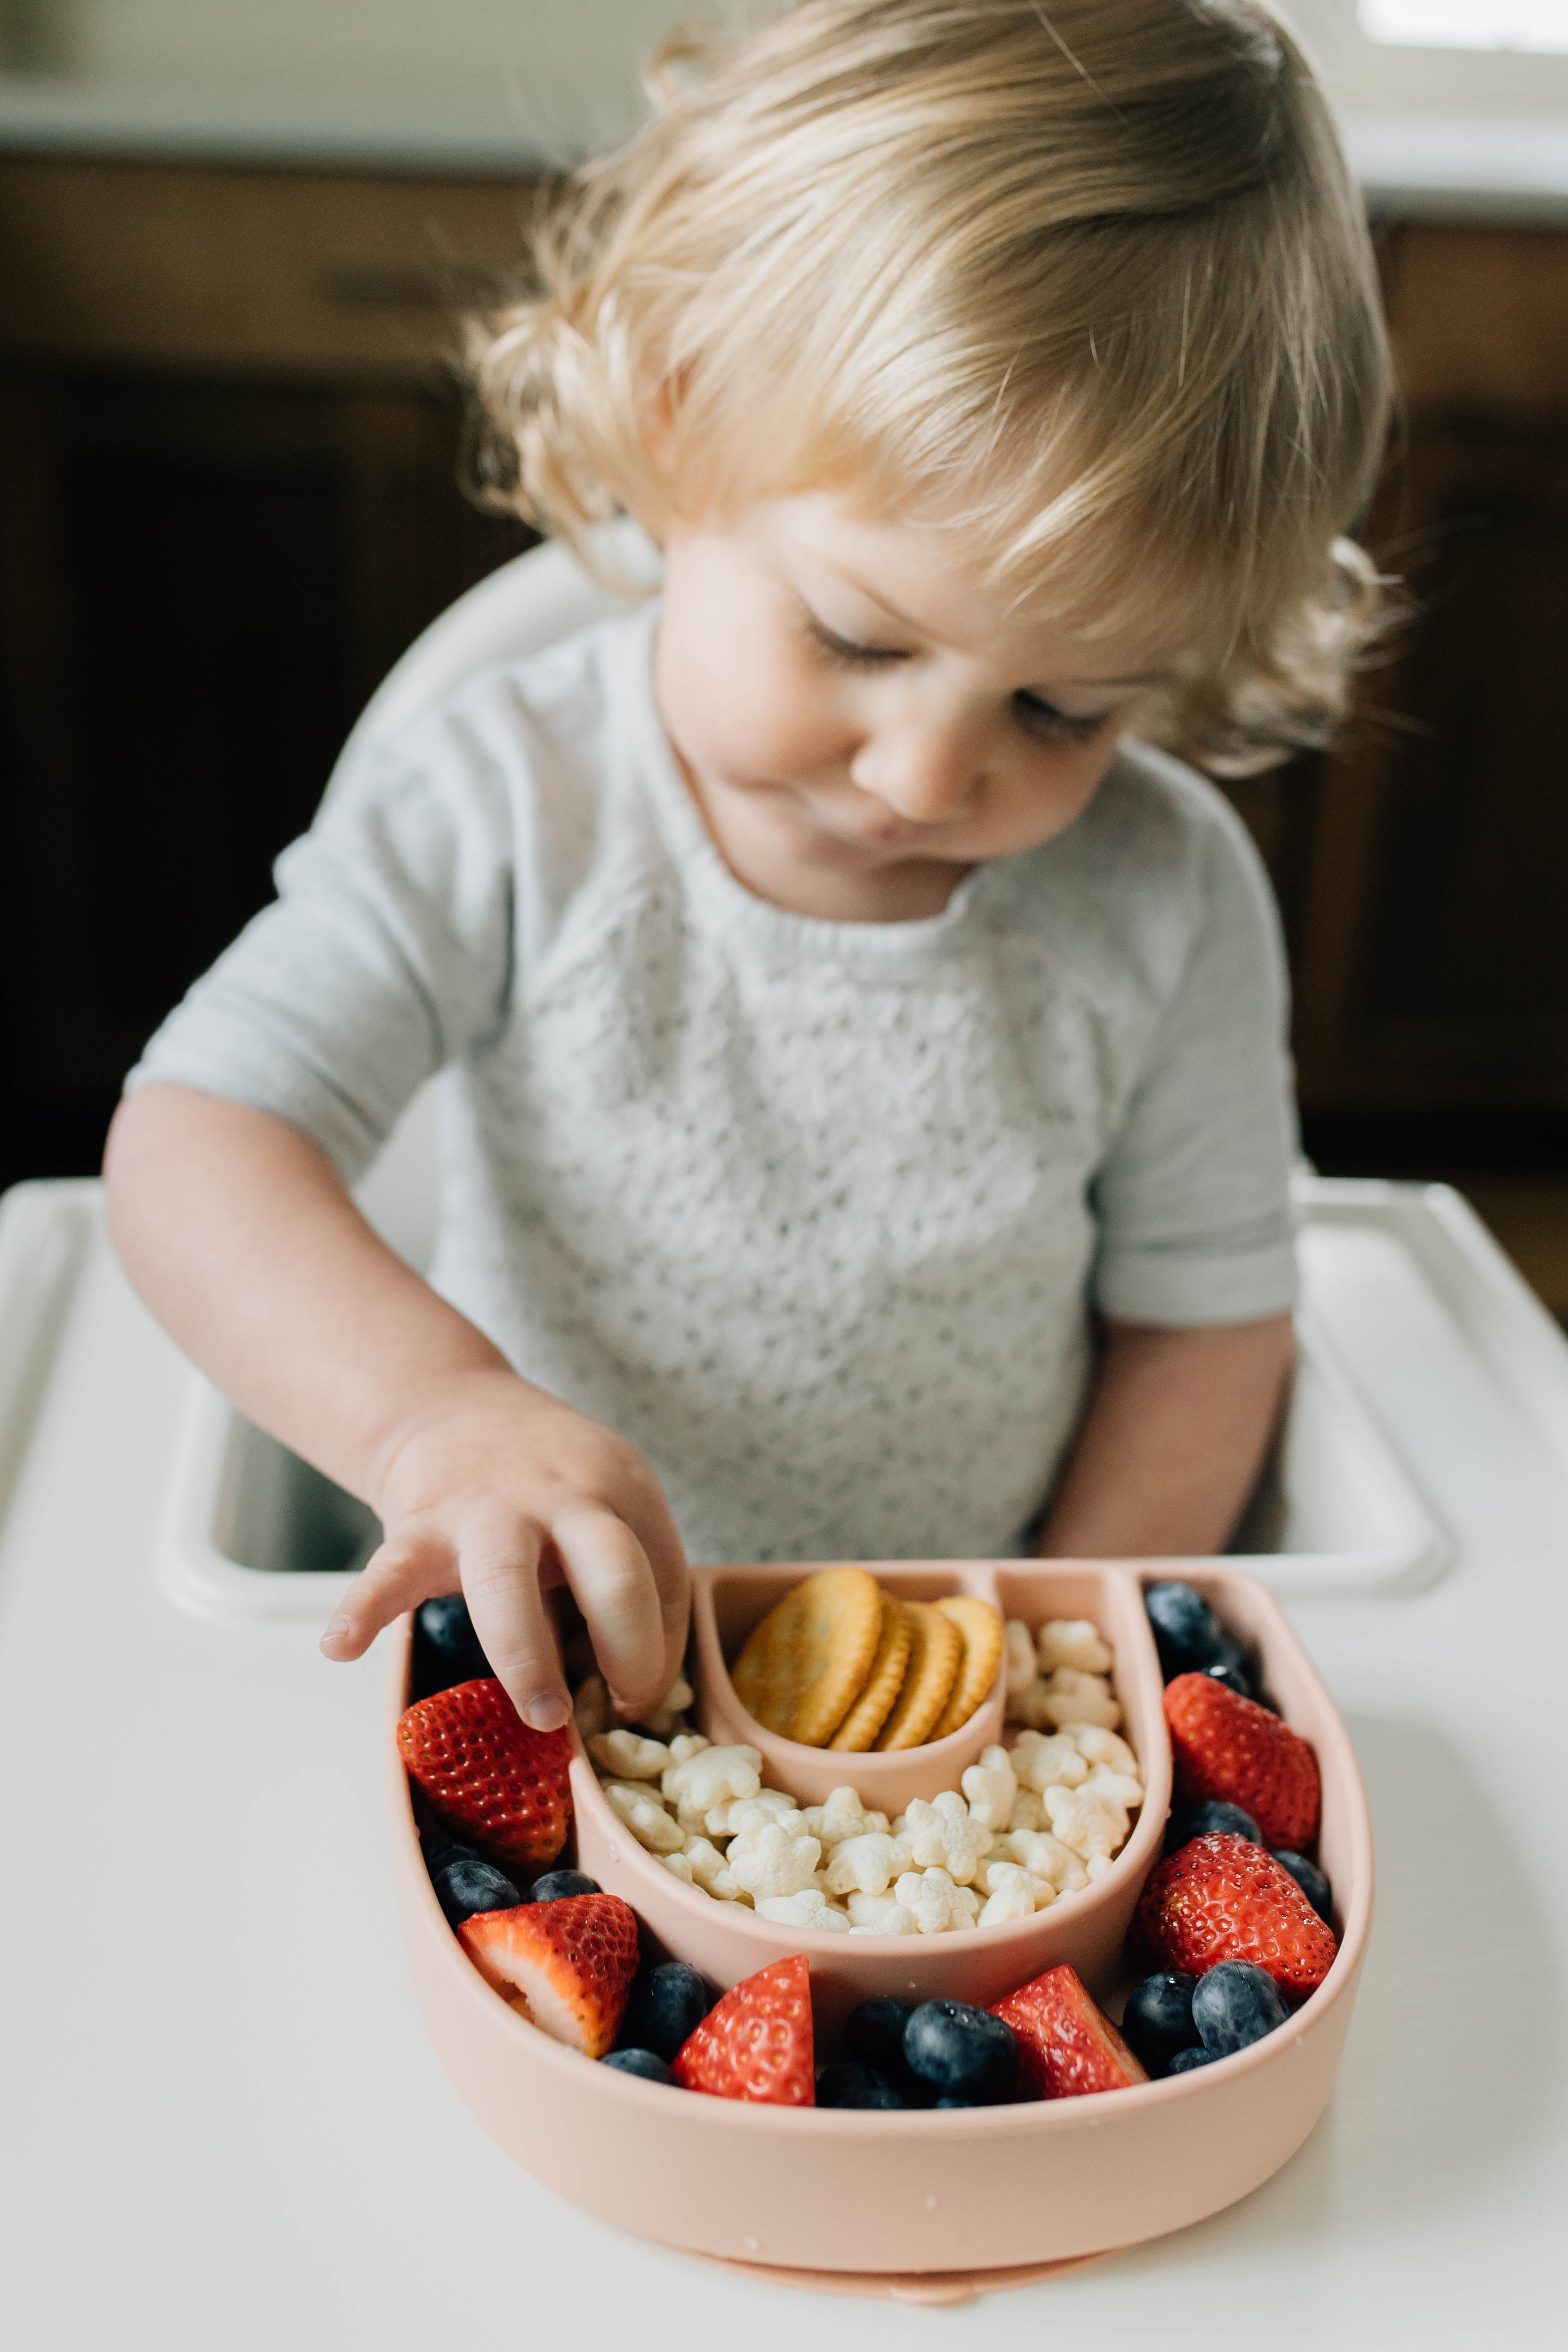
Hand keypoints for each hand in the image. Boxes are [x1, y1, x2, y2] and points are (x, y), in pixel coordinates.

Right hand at [319, 1367, 689, 1732]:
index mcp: (623, 1490)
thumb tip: (648, 1690)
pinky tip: (341, 1647)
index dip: (660, 1653)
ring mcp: (488, 1508)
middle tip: (617, 1710)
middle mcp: (564, 1495)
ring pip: (507, 1583)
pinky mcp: (420, 1522)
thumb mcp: (610, 1499)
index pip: (665, 1582)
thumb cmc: (544, 1481)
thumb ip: (631, 1575)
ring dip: (528, 1657)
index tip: (639, 1696)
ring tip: (542, 1714)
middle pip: (613, 1573)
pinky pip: (390, 1570)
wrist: (451, 1404)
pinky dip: (363, 1609)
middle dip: (626, 1651)